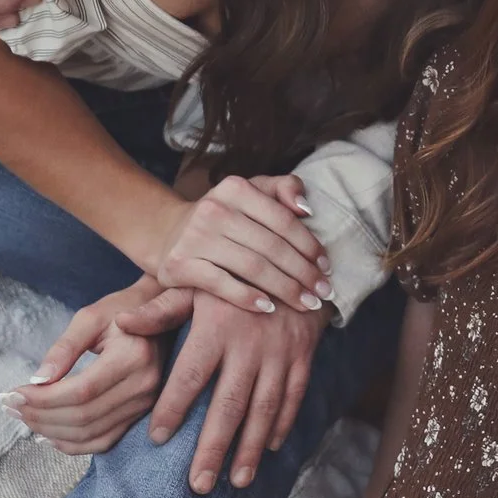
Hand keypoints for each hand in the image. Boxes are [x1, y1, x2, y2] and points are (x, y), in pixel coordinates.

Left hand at [7, 315, 164, 455]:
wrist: (160, 316)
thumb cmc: (122, 311)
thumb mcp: (91, 317)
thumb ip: (64, 347)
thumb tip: (38, 380)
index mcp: (133, 356)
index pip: (80, 391)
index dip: (42, 399)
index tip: (12, 393)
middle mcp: (144, 385)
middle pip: (83, 416)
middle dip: (40, 415)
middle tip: (10, 406)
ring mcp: (146, 404)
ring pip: (90, 434)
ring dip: (51, 431)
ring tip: (23, 417)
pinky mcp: (141, 415)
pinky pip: (104, 442)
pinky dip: (73, 445)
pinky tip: (48, 435)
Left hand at [126, 287, 324, 493]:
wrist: (294, 256)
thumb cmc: (233, 271)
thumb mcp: (196, 281)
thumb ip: (160, 308)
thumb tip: (122, 324)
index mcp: (217, 326)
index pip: (190, 376)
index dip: (172, 409)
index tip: (156, 439)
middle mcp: (250, 343)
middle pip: (229, 405)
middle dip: (213, 449)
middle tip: (198, 485)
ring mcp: (280, 352)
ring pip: (265, 408)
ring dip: (250, 448)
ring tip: (235, 482)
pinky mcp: (304, 354)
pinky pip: (294, 396)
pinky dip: (282, 424)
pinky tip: (269, 449)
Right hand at [151, 174, 333, 313]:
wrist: (169, 235)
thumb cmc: (224, 217)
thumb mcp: (252, 194)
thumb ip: (283, 189)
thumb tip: (306, 208)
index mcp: (235, 188)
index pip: (283, 220)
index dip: (309, 245)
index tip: (327, 267)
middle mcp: (213, 209)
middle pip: (271, 247)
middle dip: (303, 273)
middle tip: (323, 292)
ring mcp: (194, 237)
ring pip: (251, 267)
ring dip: (284, 289)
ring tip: (305, 303)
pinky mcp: (179, 265)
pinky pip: (221, 284)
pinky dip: (248, 298)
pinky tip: (269, 308)